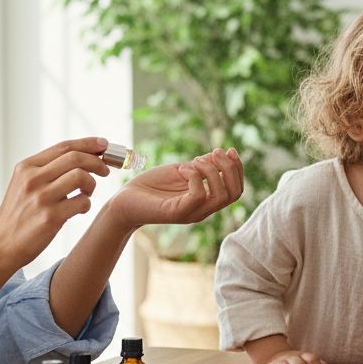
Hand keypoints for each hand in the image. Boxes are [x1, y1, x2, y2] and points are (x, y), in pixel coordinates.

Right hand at [0, 138, 109, 270]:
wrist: (0, 245)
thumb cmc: (18, 215)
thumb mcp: (23, 185)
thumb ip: (46, 170)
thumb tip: (82, 155)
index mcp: (26, 167)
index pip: (63, 147)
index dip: (88, 144)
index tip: (104, 145)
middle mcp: (33, 179)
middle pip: (75, 158)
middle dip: (97, 161)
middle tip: (105, 170)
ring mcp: (41, 198)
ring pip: (81, 176)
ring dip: (92, 184)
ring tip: (87, 193)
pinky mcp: (51, 217)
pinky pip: (82, 202)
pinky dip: (86, 204)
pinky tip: (79, 210)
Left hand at [109, 148, 243, 230]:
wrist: (124, 201)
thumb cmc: (151, 187)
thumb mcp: (181, 171)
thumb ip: (201, 166)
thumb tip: (221, 154)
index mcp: (206, 200)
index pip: (236, 190)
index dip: (238, 168)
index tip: (229, 150)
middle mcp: (203, 209)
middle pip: (234, 193)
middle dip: (229, 168)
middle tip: (214, 152)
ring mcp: (191, 213)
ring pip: (220, 196)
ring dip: (212, 171)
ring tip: (195, 161)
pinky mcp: (176, 213)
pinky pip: (198, 195)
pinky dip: (194, 177)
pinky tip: (182, 169)